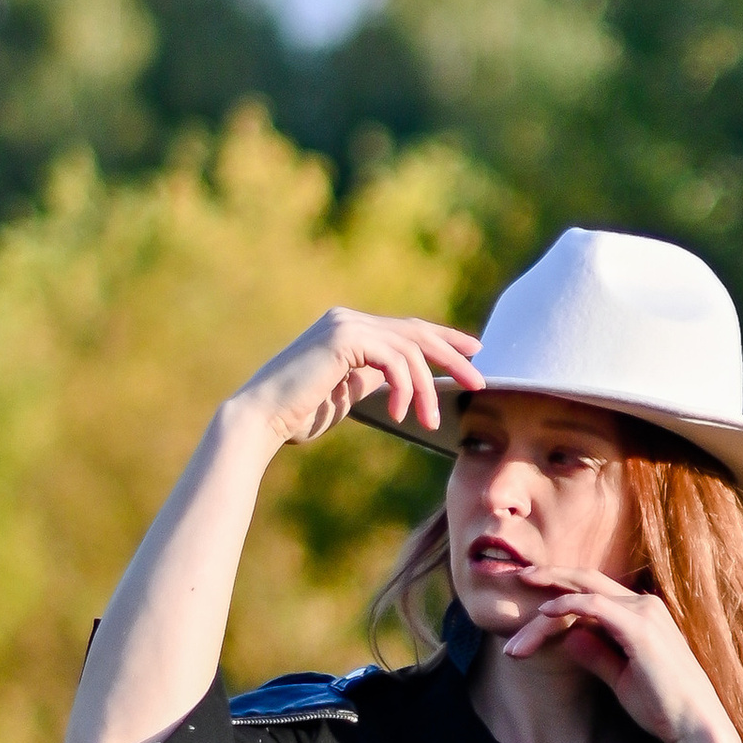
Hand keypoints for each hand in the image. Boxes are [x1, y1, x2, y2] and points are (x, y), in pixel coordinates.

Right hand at [226, 309, 484, 450]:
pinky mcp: (344, 338)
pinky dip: (404, 388)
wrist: (263, 419)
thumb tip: (405, 379)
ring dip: (426, 389)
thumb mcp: (348, 392)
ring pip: (410, 351)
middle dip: (453, 357)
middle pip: (417, 333)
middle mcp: (348, 319)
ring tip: (432, 422)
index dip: (445, 339)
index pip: (407, 329)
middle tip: (479, 381)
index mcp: (350, 328)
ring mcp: (345, 324)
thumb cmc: (300, 415)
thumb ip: (374, 377)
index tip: (475, 351)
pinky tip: (402, 414)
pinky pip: (394, 360)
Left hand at [502, 570, 731, 742]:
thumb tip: (568, 638)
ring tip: (518, 625)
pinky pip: (593, 606)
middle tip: (517, 578)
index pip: (594, 593)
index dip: (561, 592)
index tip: (532, 604)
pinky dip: (566, 605)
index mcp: (643, 614)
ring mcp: (644, 613)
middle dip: (550, 577)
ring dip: (546, 608)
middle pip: (586, 581)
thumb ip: (597, 654)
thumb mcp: (621, 677)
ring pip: (583, 594)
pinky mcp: (640, 627)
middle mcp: (644, 605)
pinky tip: (543, 613)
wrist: (695, 726)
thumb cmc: (663, 707)